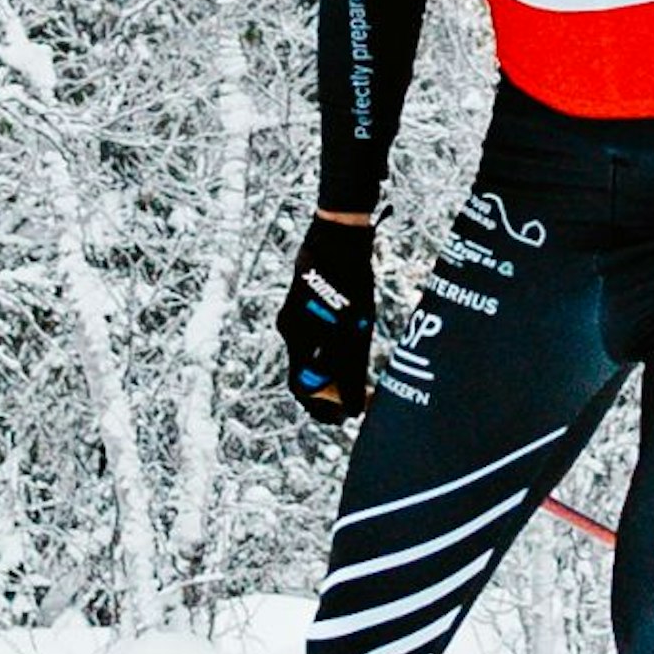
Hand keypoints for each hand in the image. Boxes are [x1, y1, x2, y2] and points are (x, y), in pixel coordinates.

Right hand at [275, 211, 375, 426]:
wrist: (338, 235)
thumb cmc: (350, 279)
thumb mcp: (356, 327)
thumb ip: (351, 368)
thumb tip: (354, 407)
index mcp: (298, 337)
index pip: (302, 388)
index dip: (322, 408)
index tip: (345, 418)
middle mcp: (291, 329)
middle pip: (307, 374)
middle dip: (332, 391)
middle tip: (360, 400)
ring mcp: (296, 315)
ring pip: (315, 354)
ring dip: (336, 370)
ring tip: (362, 374)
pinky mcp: (304, 304)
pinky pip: (317, 335)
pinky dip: (334, 348)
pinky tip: (354, 343)